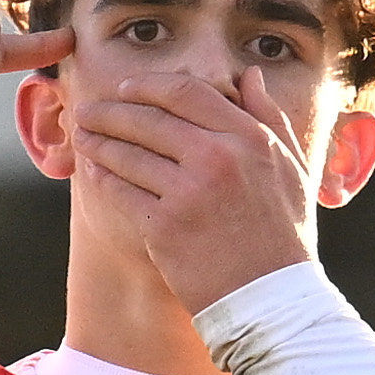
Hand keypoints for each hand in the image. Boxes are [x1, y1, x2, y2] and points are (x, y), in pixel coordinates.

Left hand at [65, 71, 324, 313]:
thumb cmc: (282, 235)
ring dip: (98, 141)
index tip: (126, 88)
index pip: (186, 91)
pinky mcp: (165, 228)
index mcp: (248, 137)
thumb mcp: (291, 168)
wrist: (271, 299)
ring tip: (82, 136)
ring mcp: (188, 192)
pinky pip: (122, 193)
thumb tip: (247, 76)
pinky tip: (92, 172)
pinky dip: (102, 179)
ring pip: (128, 153)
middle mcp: (217, 157)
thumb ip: (268, 116)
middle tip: (88, 110)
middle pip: (148, 118)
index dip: (148, 85)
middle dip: (110, 110)